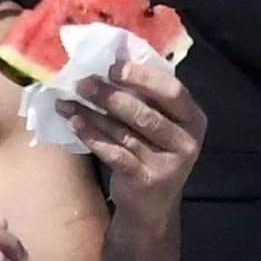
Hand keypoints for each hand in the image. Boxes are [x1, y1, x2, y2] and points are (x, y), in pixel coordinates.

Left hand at [58, 57, 204, 222]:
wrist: (152, 206)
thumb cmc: (152, 152)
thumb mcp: (160, 123)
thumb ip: (146, 96)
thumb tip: (115, 55)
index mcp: (193, 118)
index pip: (171, 90)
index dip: (141, 77)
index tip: (112, 66)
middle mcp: (187, 141)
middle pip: (145, 113)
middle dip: (110, 95)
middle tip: (82, 82)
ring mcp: (169, 164)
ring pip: (125, 133)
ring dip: (93, 114)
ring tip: (68, 100)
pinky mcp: (147, 181)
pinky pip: (114, 154)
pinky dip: (91, 136)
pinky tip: (73, 123)